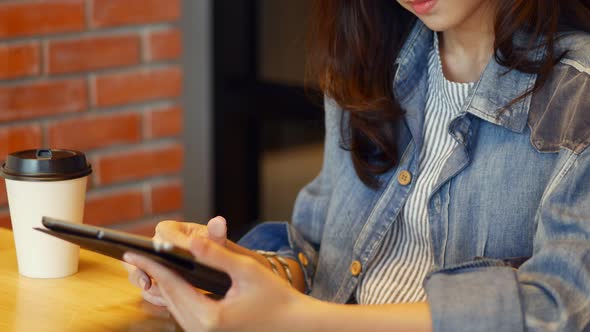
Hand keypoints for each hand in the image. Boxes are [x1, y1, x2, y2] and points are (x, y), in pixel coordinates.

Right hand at [123, 216, 227, 305]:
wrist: (214, 259)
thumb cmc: (212, 245)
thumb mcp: (216, 239)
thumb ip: (217, 232)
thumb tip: (219, 222)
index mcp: (168, 230)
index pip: (160, 237)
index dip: (164, 247)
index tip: (172, 257)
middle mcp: (155, 244)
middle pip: (141, 256)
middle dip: (144, 270)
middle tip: (148, 283)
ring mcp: (152, 261)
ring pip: (139, 274)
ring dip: (149, 287)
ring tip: (161, 297)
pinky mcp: (154, 277)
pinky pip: (147, 288)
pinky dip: (155, 296)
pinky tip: (165, 303)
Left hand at [123, 236, 312, 331]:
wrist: (293, 324)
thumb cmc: (276, 297)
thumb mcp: (247, 270)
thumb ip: (217, 255)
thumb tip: (189, 241)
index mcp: (210, 318)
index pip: (173, 285)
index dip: (152, 265)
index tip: (134, 251)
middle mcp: (202, 331)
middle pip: (169, 298)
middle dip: (152, 274)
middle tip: (134, 255)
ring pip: (174, 307)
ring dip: (161, 285)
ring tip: (146, 265)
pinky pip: (184, 313)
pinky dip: (175, 295)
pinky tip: (170, 281)